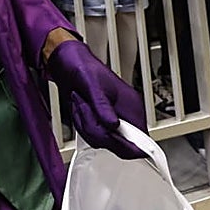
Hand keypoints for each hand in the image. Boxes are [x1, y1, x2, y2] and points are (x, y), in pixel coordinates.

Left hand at [46, 40, 146, 158]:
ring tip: (81, 103)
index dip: (125, 144)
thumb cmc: (82, 67)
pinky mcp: (100, 124)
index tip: (108, 135)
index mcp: (132, 107)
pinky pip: (93, 137)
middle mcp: (125, 117)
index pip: (142, 141)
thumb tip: (113, 125)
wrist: (67, 63)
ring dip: (85, 124)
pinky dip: (82, 125)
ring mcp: (112, 122)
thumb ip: (103, 106)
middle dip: (96, 129)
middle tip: (86, 107)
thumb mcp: (92, 85)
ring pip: (101, 141)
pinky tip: (79, 109)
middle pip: (118, 145)